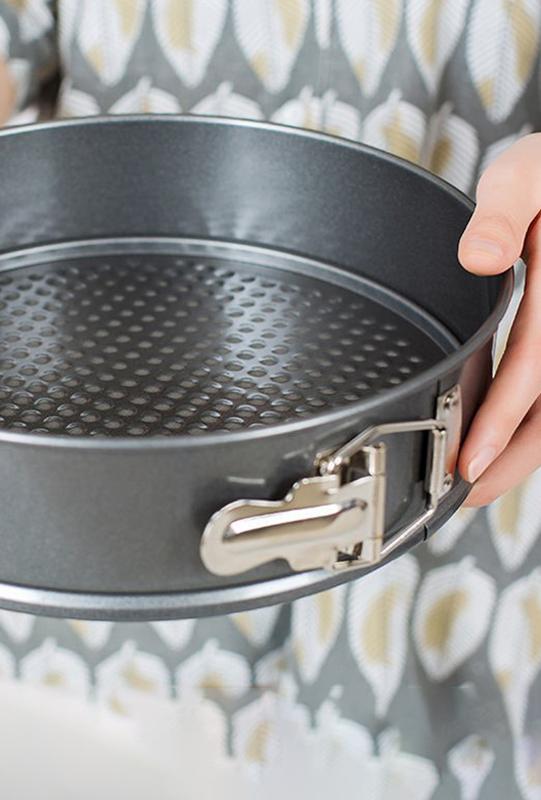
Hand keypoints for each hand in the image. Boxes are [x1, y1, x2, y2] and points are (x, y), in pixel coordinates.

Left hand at [458, 133, 540, 505]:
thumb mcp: (529, 173)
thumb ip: (504, 210)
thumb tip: (480, 259)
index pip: (535, 366)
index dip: (502, 418)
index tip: (469, 462)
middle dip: (513, 457)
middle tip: (466, 499)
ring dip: (525, 449)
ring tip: (481, 485)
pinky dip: (532, 419)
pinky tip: (507, 437)